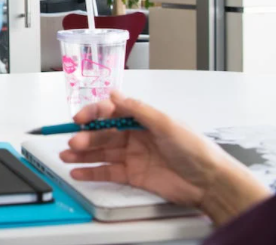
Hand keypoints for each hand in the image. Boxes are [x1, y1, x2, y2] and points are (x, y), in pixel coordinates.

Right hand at [59, 91, 239, 207]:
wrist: (209, 182)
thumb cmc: (194, 149)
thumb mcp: (166, 123)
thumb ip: (137, 109)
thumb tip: (114, 94)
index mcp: (142, 119)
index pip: (111, 113)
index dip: (93, 114)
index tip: (79, 118)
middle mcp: (134, 136)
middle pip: (103, 134)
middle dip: (85, 137)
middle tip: (73, 142)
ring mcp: (132, 156)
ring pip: (101, 153)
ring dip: (82, 153)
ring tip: (66, 156)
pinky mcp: (132, 176)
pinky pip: (107, 172)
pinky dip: (91, 172)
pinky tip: (77, 172)